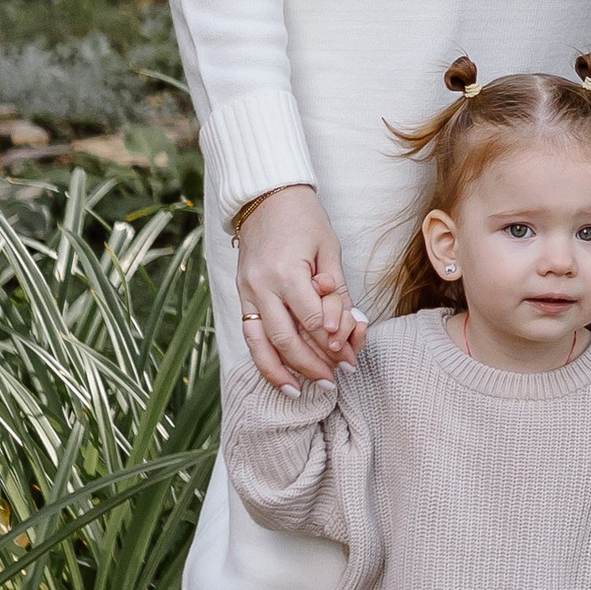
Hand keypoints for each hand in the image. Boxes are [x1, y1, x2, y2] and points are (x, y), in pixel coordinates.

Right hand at [232, 181, 360, 390]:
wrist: (265, 196)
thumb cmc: (305, 219)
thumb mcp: (330, 249)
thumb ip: (336, 291)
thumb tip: (343, 330)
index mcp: (287, 271)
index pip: (312, 319)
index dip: (333, 342)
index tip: (349, 358)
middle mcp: (262, 286)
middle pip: (287, 338)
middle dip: (312, 364)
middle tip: (334, 382)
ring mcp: (247, 292)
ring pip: (262, 344)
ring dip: (282, 372)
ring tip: (302, 392)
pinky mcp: (241, 295)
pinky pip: (249, 335)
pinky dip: (263, 360)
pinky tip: (278, 377)